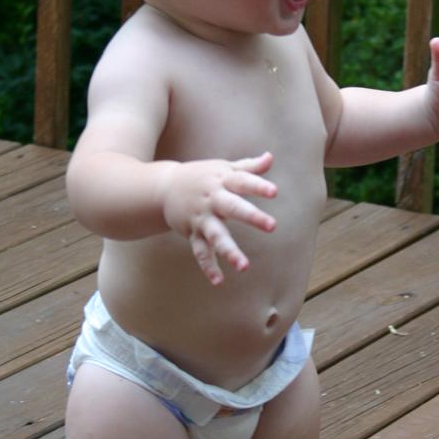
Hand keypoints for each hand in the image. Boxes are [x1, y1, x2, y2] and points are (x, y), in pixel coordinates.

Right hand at [162, 151, 276, 284]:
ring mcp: (201, 218)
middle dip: (251, 216)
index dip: (258, 186)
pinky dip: (208, 267)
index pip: (243, 181)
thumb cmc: (202, 176)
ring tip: (244, 266)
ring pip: (215, 235)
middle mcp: (212, 199)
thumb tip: (270, 157)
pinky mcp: (193, 233)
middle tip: (272, 226)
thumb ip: (248, 167)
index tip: (275, 192)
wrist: (163, 187)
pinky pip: (201, 251)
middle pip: (232, 207)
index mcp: (222, 181)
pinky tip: (219, 281)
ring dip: (229, 251)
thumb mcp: (223, 168)